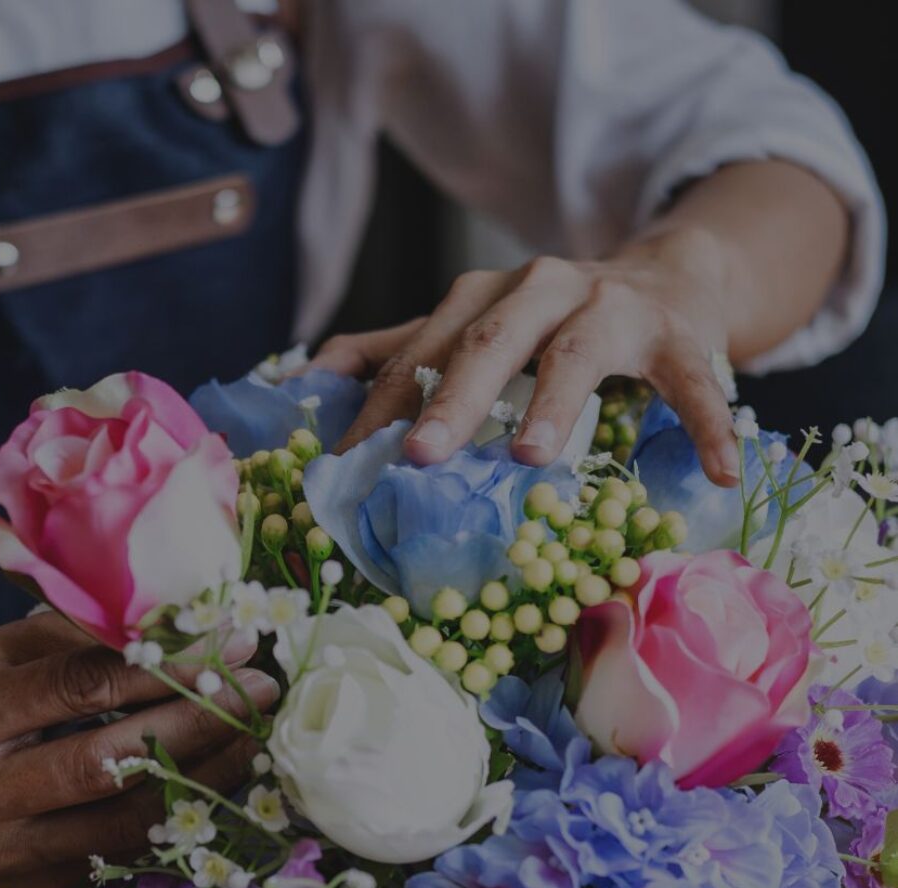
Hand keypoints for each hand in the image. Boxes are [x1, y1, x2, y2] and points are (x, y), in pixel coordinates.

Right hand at [0, 612, 277, 887]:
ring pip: (125, 822)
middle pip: (109, 764)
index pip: (83, 688)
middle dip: (199, 724)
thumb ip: (94, 637)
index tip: (234, 645)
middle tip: (260, 692)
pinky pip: (121, 853)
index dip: (169, 667)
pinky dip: (175, 817)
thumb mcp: (12, 642)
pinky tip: (216, 781)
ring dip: (204, 778)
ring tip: (254, 737)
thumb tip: (205, 633)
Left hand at [315, 230, 739, 485]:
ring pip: (577, 352)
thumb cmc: (552, 320)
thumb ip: (398, 346)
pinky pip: (693, 381)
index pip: (420, 352)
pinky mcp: (679, 335)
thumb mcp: (474, 324)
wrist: (665, 274)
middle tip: (419, 455)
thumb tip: (310, 374)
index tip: (344, 464)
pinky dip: (706, 423)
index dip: (381, 406)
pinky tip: (720, 471)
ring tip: (531, 458)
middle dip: (451, 397)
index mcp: (481, 297)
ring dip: (555, 404)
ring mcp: (612, 307)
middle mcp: (540, 290)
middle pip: (488, 341)